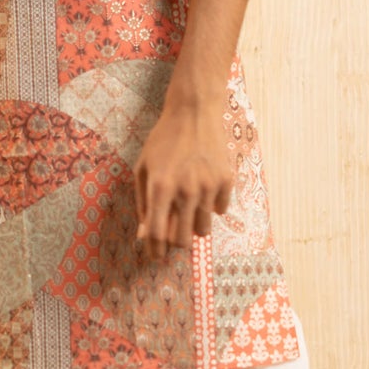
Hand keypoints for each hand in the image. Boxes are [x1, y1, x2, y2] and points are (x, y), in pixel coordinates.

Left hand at [133, 93, 232, 262]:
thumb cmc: (163, 140)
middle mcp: (185, 190)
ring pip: (203, 230)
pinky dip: (211, 207)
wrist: (194, 113)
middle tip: (173, 231)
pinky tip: (204, 191)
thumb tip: (144, 235)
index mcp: (160, 187)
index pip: (157, 233)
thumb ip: (142, 204)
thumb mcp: (143, 168)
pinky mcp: (226, 181)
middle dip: (174, 242)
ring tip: (189, 209)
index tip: (155, 255)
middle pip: (182, 239)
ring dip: (194, 227)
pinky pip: (220, 210)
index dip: (154, 250)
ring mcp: (208, 186)